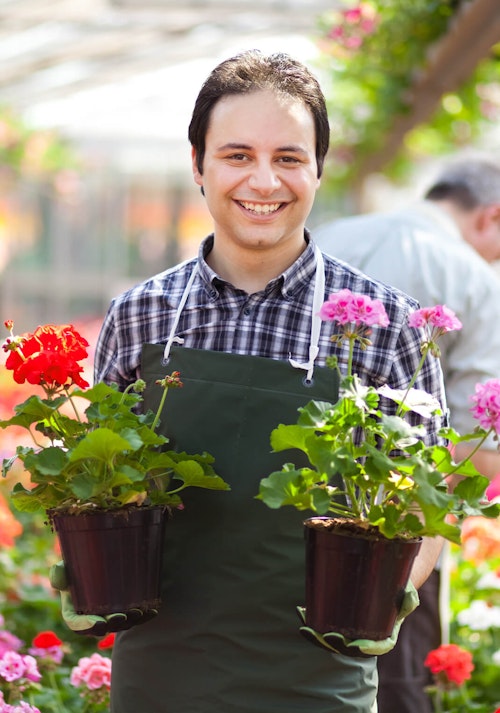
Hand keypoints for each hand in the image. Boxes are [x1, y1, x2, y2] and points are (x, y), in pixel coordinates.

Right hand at [49, 562, 157, 636]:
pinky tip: (152, 612)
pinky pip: (132, 618)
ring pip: (119, 626)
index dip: (88, 626)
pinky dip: (143, 617)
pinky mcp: (122, 610)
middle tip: (123, 616)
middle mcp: (90, 618)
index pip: (77, 624)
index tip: (99, 622)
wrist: (94, 560)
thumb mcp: (64, 566)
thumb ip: (59, 573)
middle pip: (101, 628)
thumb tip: (60, 584)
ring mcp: (108, 616)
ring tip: (139, 612)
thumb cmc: (76, 564)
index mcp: (73, 611)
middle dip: (113, 625)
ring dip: (130, 622)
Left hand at [297, 581, 418, 656]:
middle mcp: (367, 637)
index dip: (366, 648)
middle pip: (349, 648)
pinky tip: (302, 612)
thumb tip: (409, 599)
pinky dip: (312, 621)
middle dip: (336, 645)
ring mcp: (351, 631)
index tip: (355, 644)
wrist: (386, 581)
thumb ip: (409, 598)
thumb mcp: (408, 593)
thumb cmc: (398, 589)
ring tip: (305, 627)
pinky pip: (323, 626)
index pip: (378, 647)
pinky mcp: (339, 621)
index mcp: (385, 635)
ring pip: (332, 641)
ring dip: (317, 637)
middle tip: (327, 636)